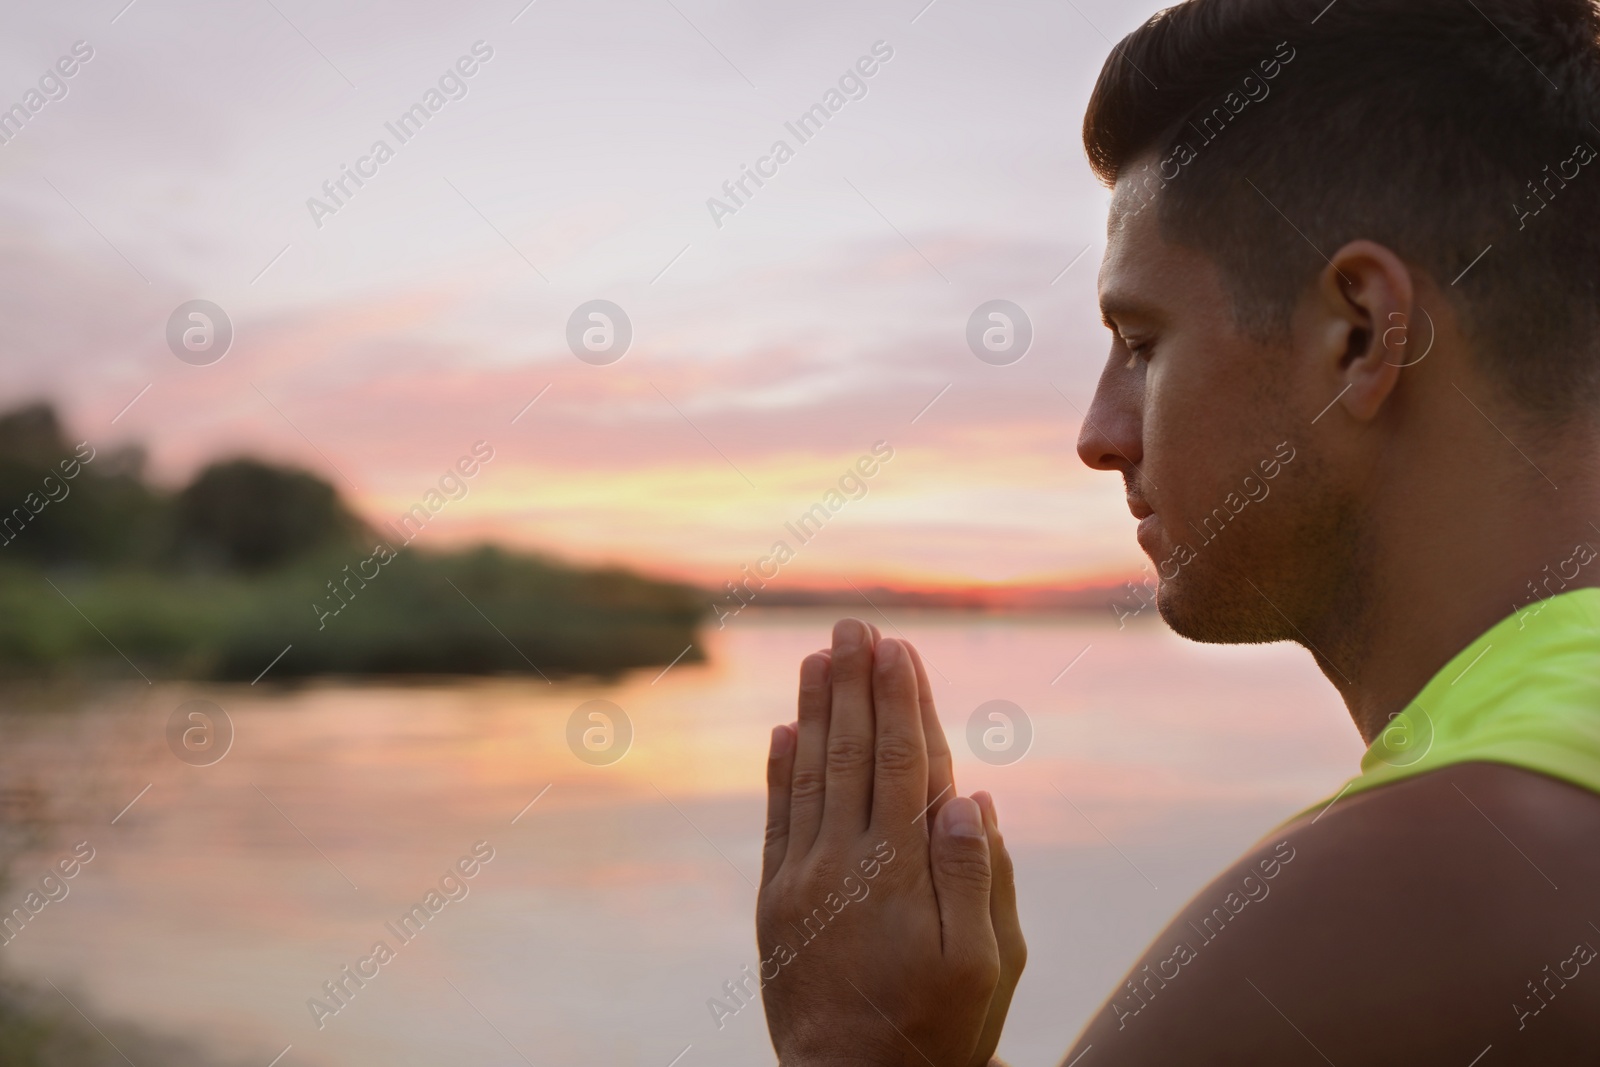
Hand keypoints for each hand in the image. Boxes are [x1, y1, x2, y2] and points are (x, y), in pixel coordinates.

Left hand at [757, 618, 1025, 1066]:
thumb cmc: (938, 1029)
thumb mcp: (984, 964)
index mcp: (900, 870)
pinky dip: (779, 771)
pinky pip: (776, 820)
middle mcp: (845, 862)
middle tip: (854, 626)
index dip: (901, 702)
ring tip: (818, 657)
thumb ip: (978, 876)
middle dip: (854, 685)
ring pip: (810, 775)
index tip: (898, 649)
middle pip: (853, 754)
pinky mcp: (776, 903)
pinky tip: (782, 732)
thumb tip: (966, 795)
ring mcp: (803, 880)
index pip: (903, 763)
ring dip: (815, 711)